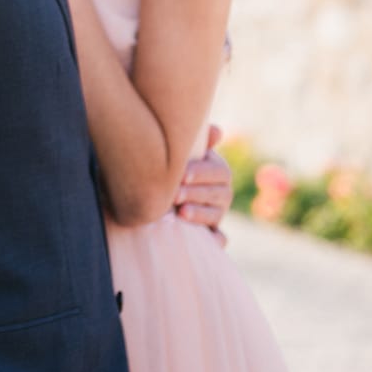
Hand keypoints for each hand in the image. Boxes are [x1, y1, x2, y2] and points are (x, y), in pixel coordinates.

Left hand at [174, 127, 232, 242]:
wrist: (151, 189)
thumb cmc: (166, 163)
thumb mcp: (179, 151)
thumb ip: (195, 140)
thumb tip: (217, 131)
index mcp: (215, 169)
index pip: (219, 171)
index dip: (202, 173)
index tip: (182, 175)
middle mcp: (220, 190)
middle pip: (219, 193)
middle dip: (197, 193)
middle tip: (175, 194)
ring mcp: (216, 212)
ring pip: (217, 214)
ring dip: (202, 214)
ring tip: (181, 213)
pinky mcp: (210, 232)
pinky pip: (219, 238)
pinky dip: (216, 240)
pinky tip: (208, 240)